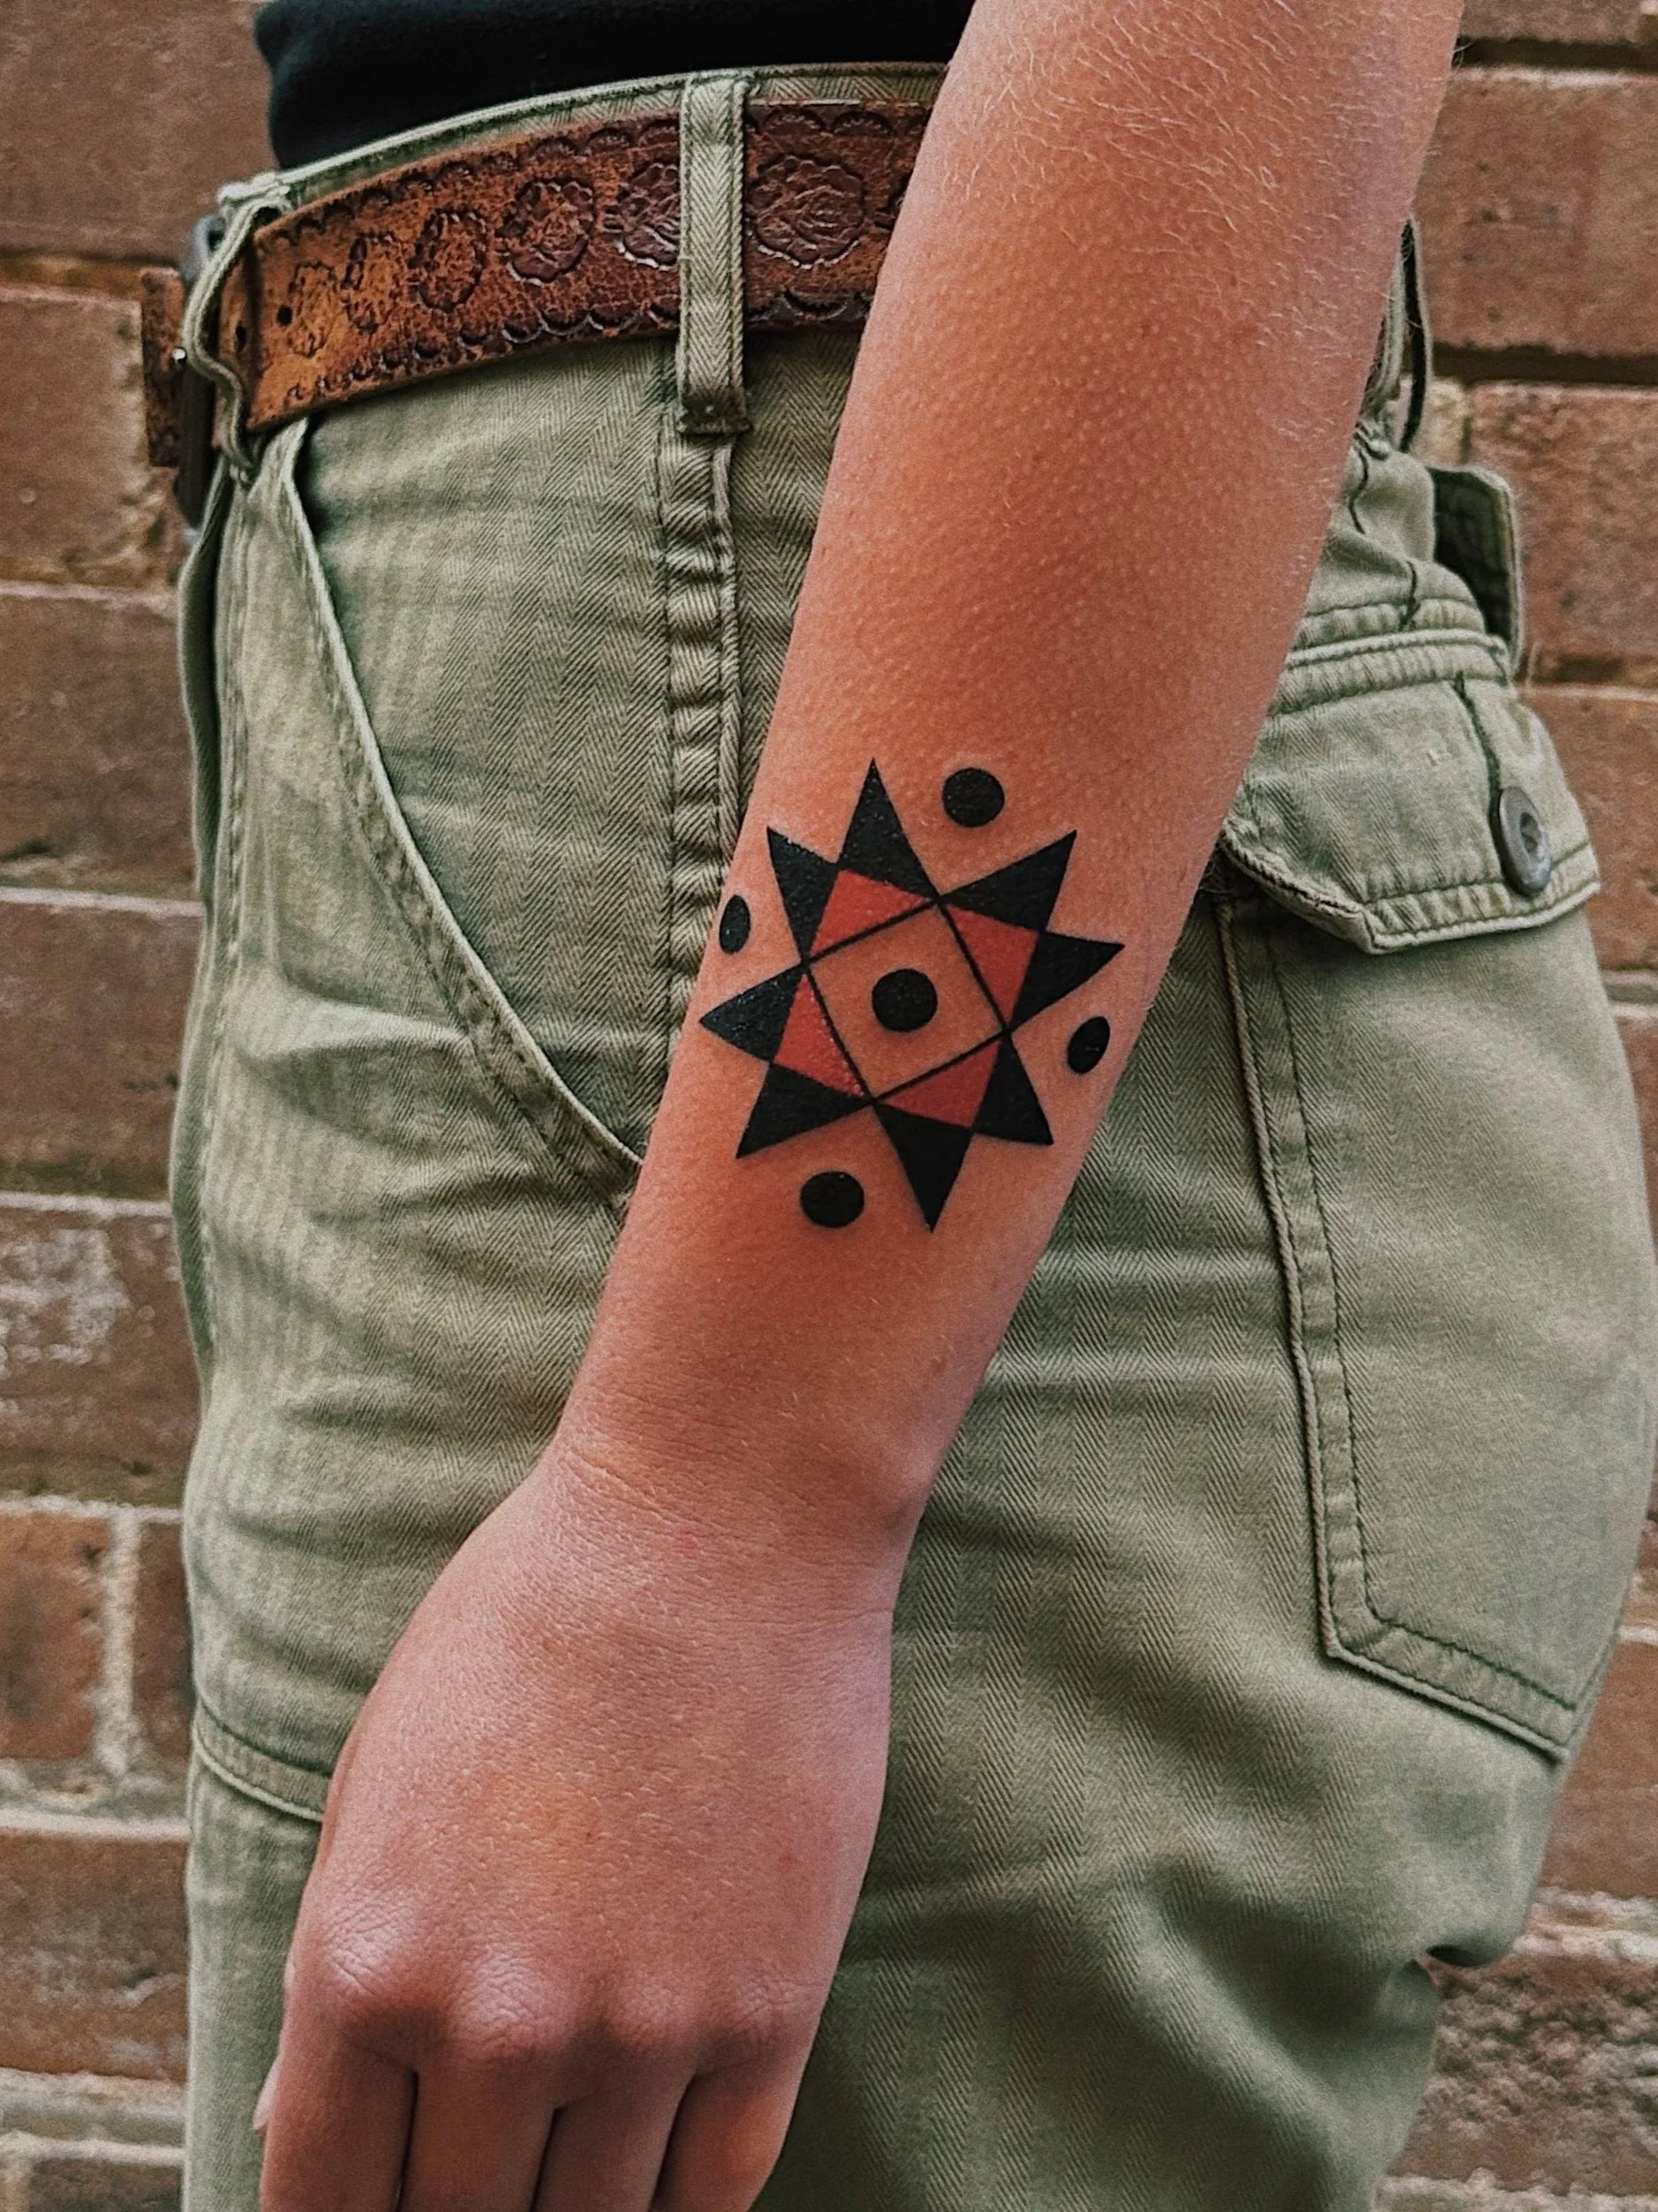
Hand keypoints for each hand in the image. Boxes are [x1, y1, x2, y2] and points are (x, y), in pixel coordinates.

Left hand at [255, 1442, 895, 2211]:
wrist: (715, 1523)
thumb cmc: (526, 1623)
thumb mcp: (378, 1777)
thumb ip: (338, 1971)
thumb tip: (297, 2134)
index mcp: (364, 1967)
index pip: (321, 2207)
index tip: (374, 2202)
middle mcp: (495, 2027)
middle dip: (453, 2210)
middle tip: (478, 2161)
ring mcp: (643, 2030)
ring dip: (568, 2202)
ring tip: (563, 2149)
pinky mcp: (770, 2010)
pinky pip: (718, 2190)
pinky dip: (676, 2195)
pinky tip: (655, 2149)